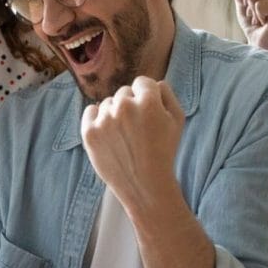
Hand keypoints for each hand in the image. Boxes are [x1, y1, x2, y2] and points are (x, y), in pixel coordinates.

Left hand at [80, 77, 184, 214]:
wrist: (145, 185)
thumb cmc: (164, 152)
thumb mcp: (177, 121)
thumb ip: (167, 95)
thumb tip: (154, 82)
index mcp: (148, 102)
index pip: (142, 82)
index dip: (147, 97)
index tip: (148, 112)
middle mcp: (124, 107)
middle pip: (124, 92)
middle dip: (131, 105)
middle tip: (137, 128)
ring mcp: (104, 120)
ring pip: (107, 103)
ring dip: (114, 114)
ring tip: (125, 136)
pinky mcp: (89, 133)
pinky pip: (89, 111)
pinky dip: (96, 118)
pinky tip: (107, 132)